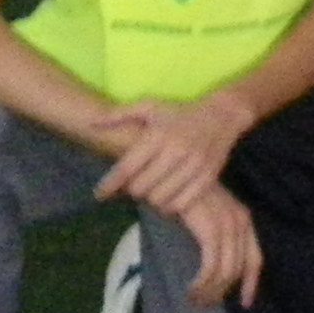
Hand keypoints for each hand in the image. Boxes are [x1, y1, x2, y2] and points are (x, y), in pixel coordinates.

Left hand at [92, 91, 251, 214]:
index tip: (99, 194)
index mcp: (158, 135)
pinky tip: (168, 196)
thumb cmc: (180, 112)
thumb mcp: (150, 107)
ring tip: (151, 191)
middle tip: (135, 185)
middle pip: (141, 188)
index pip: (127, 167)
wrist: (223, 115)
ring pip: (160, 199)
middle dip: (133, 190)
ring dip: (151, 199)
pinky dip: (171, 205)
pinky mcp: (208, 177)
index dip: (110, 184)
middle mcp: (176, 150)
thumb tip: (90, 124)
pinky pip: (181, 203)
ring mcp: (194, 165)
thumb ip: (119, 115)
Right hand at [169, 183, 262, 307]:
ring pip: (225, 271)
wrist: (168, 170)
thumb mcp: (202, 216)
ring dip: (209, 290)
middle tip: (202, 304)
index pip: (254, 258)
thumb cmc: (181, 193)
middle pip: (238, 269)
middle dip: (221, 291)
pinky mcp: (211, 228)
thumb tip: (211, 270)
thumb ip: (211, 237)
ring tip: (193, 300)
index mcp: (242, 219)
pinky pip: (211, 265)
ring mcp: (227, 224)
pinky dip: (202, 282)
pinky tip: (190, 290)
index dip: (252, 283)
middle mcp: (239, 221)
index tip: (246, 303)